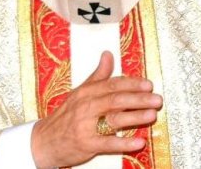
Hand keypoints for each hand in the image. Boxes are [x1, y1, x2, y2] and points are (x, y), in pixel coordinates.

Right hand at [30, 51, 160, 168]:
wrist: (43, 142)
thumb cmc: (65, 116)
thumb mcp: (79, 93)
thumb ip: (97, 76)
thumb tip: (108, 55)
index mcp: (86, 92)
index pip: (112, 85)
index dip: (132, 84)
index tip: (148, 84)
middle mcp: (86, 107)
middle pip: (116, 99)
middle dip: (138, 98)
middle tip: (156, 99)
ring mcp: (85, 126)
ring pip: (114, 118)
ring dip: (135, 116)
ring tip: (152, 114)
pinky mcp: (86, 144)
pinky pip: (108, 143)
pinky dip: (124, 143)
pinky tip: (139, 142)